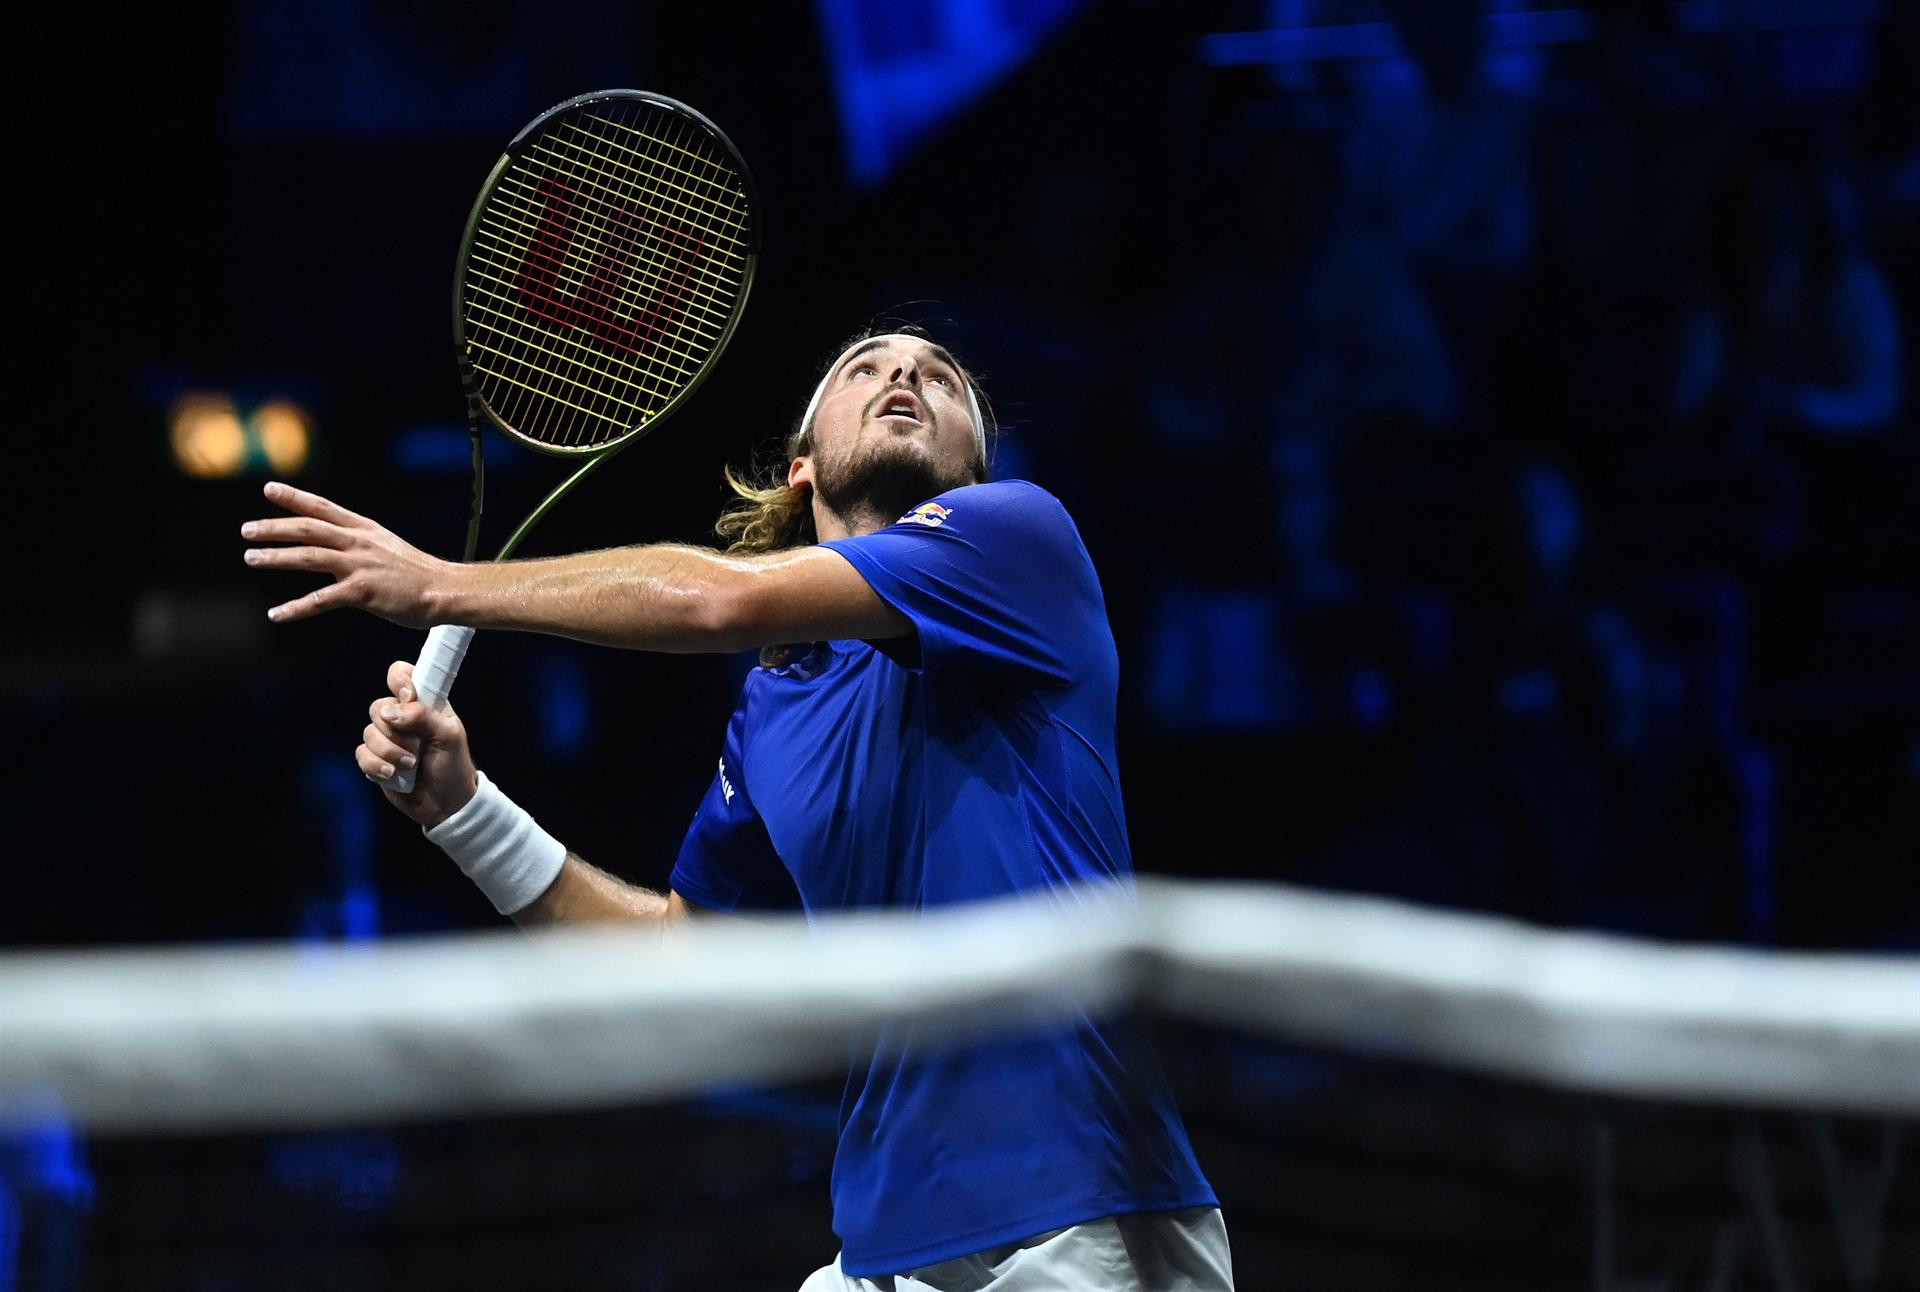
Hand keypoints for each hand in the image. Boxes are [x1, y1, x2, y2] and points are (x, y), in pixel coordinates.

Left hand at [242, 481, 455, 626]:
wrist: (444, 590)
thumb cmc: (419, 573)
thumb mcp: (388, 547)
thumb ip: (360, 545)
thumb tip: (336, 549)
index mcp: (365, 530)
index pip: (323, 508)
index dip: (294, 497)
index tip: (268, 489)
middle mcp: (359, 543)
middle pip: (308, 529)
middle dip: (274, 528)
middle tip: (247, 530)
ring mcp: (360, 566)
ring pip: (308, 556)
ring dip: (276, 557)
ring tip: (251, 558)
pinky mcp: (362, 593)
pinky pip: (321, 600)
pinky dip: (296, 607)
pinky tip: (276, 614)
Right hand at [358, 660, 478, 828]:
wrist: (446, 804)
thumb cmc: (453, 766)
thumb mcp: (449, 736)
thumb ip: (423, 716)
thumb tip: (391, 712)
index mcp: (424, 704)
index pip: (401, 675)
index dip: (399, 681)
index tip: (409, 697)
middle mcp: (402, 717)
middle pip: (378, 707)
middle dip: (395, 731)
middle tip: (417, 746)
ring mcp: (387, 739)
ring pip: (368, 732)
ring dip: (390, 752)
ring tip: (410, 765)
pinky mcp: (375, 760)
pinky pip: (361, 754)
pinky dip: (376, 765)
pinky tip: (392, 775)